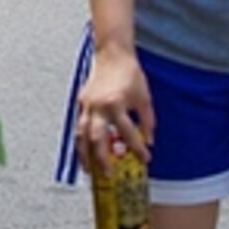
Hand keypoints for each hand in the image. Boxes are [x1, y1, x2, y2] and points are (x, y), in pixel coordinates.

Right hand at [75, 45, 155, 174]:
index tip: (146, 158)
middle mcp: (99, 106)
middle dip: (102, 159)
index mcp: (116, 104)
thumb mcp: (144, 98)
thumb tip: (149, 141)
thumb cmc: (130, 74)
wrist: (113, 54)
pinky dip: (81, 142)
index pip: (128, 133)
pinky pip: (79, 127)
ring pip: (81, 135)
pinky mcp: (82, 103)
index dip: (138, 148)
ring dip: (84, 155)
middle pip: (97, 139)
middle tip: (109, 175)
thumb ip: (147, 121)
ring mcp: (87, 105)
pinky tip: (85, 152)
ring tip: (89, 170)